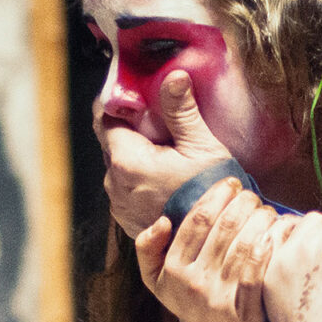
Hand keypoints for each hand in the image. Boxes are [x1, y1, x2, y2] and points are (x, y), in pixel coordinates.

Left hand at [100, 70, 235, 237]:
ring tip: (167, 154)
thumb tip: (173, 77)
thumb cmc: (210, 195)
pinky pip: (126, 190)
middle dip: (131, 130)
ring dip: (136, 157)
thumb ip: (181, 111)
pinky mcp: (127, 222)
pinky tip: (165, 179)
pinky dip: (139, 180)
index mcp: (126, 161)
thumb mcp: (201, 147)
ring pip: (119, 167)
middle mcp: (114, 185)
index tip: (134, 95)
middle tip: (159, 122)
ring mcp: (119, 206)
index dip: (118, 103)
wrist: (215, 244)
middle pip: (113, 143)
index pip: (105, 118)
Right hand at [133, 178, 278, 321]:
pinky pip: (257, 271)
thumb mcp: (155, 280)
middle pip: (224, 227)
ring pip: (244, 244)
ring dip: (260, 219)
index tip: (231, 185)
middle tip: (252, 196)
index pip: (198, 220)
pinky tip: (275, 233)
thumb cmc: (187, 305)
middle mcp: (194, 282)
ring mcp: (220, 297)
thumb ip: (147, 248)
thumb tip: (162, 221)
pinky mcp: (244, 311)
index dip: (217, 195)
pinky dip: (269, 247)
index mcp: (173, 269)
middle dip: (242, 202)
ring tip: (266, 211)